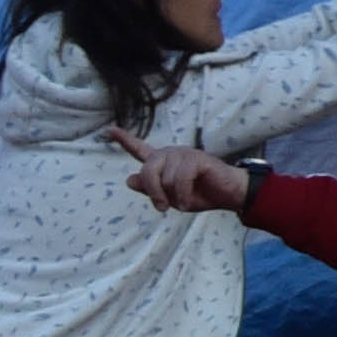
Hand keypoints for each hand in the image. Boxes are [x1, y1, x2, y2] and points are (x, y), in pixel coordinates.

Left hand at [106, 129, 244, 216]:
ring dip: (173, 196)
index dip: (125, 140)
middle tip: (162, 207)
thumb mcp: (168, 197)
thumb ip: (149, 189)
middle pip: (147, 171)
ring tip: (183, 199)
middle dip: (153, 192)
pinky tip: (188, 200)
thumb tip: (129, 180)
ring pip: (164, 179)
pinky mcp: (197, 158)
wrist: (227, 195)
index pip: (139, 150)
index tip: (109, 129)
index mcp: (162, 162)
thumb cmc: (198, 194)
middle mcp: (170, 154)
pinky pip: (180, 180)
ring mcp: (184, 154)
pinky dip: (182, 195)